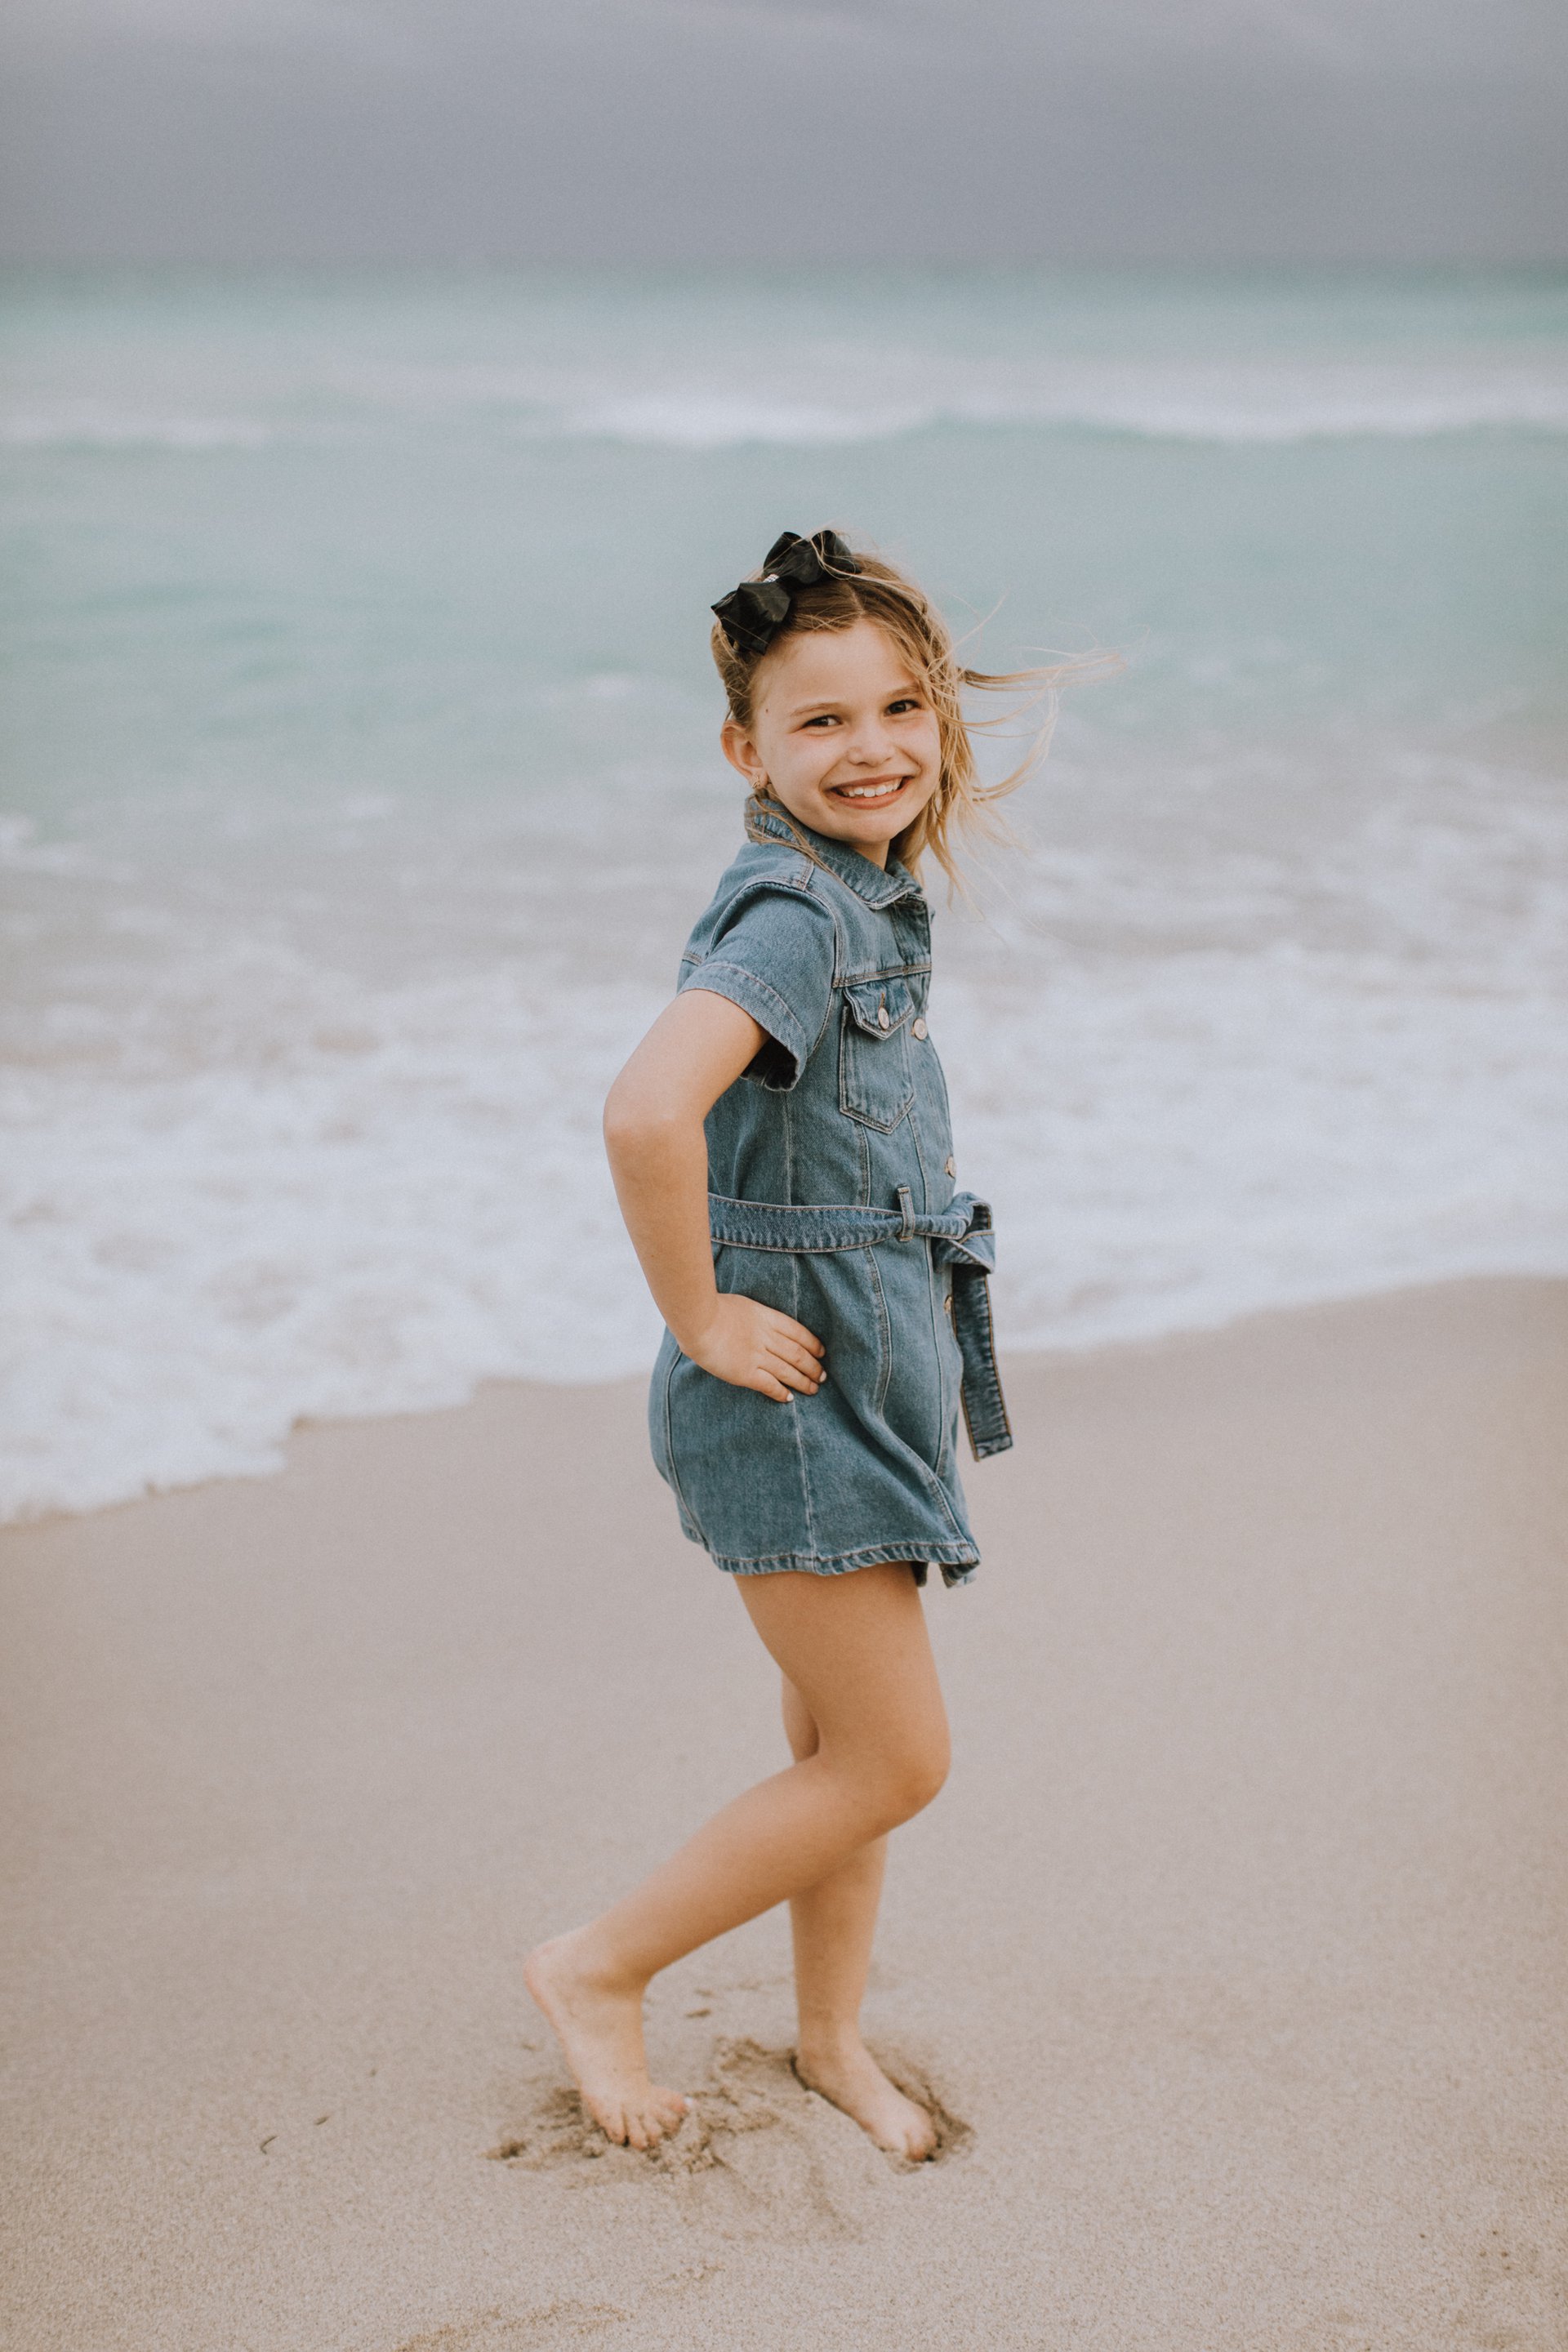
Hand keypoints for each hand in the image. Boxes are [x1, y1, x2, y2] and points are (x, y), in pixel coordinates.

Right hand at [682, 1294, 825, 1400]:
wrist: (698, 1320)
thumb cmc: (712, 1308)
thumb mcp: (741, 1304)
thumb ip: (753, 1316)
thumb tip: (756, 1322)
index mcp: (767, 1317)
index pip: (798, 1332)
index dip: (813, 1344)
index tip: (821, 1352)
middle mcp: (767, 1337)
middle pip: (798, 1354)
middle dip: (813, 1367)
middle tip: (822, 1376)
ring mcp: (758, 1356)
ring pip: (789, 1371)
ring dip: (803, 1382)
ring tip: (813, 1390)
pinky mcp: (746, 1373)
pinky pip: (770, 1385)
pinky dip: (781, 1392)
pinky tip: (789, 1398)